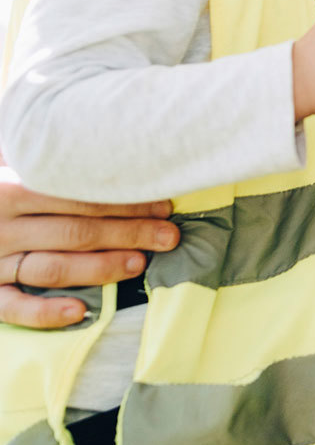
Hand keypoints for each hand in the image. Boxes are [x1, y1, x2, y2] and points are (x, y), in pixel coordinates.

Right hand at [0, 168, 178, 327]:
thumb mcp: (8, 157)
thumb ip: (42, 153)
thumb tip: (94, 133)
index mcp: (8, 187)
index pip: (76, 195)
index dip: (123, 200)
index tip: (163, 204)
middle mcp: (0, 224)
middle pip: (73, 230)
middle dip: (127, 233)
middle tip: (168, 236)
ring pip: (50, 267)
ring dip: (98, 268)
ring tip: (139, 264)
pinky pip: (12, 307)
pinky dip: (44, 312)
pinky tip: (79, 312)